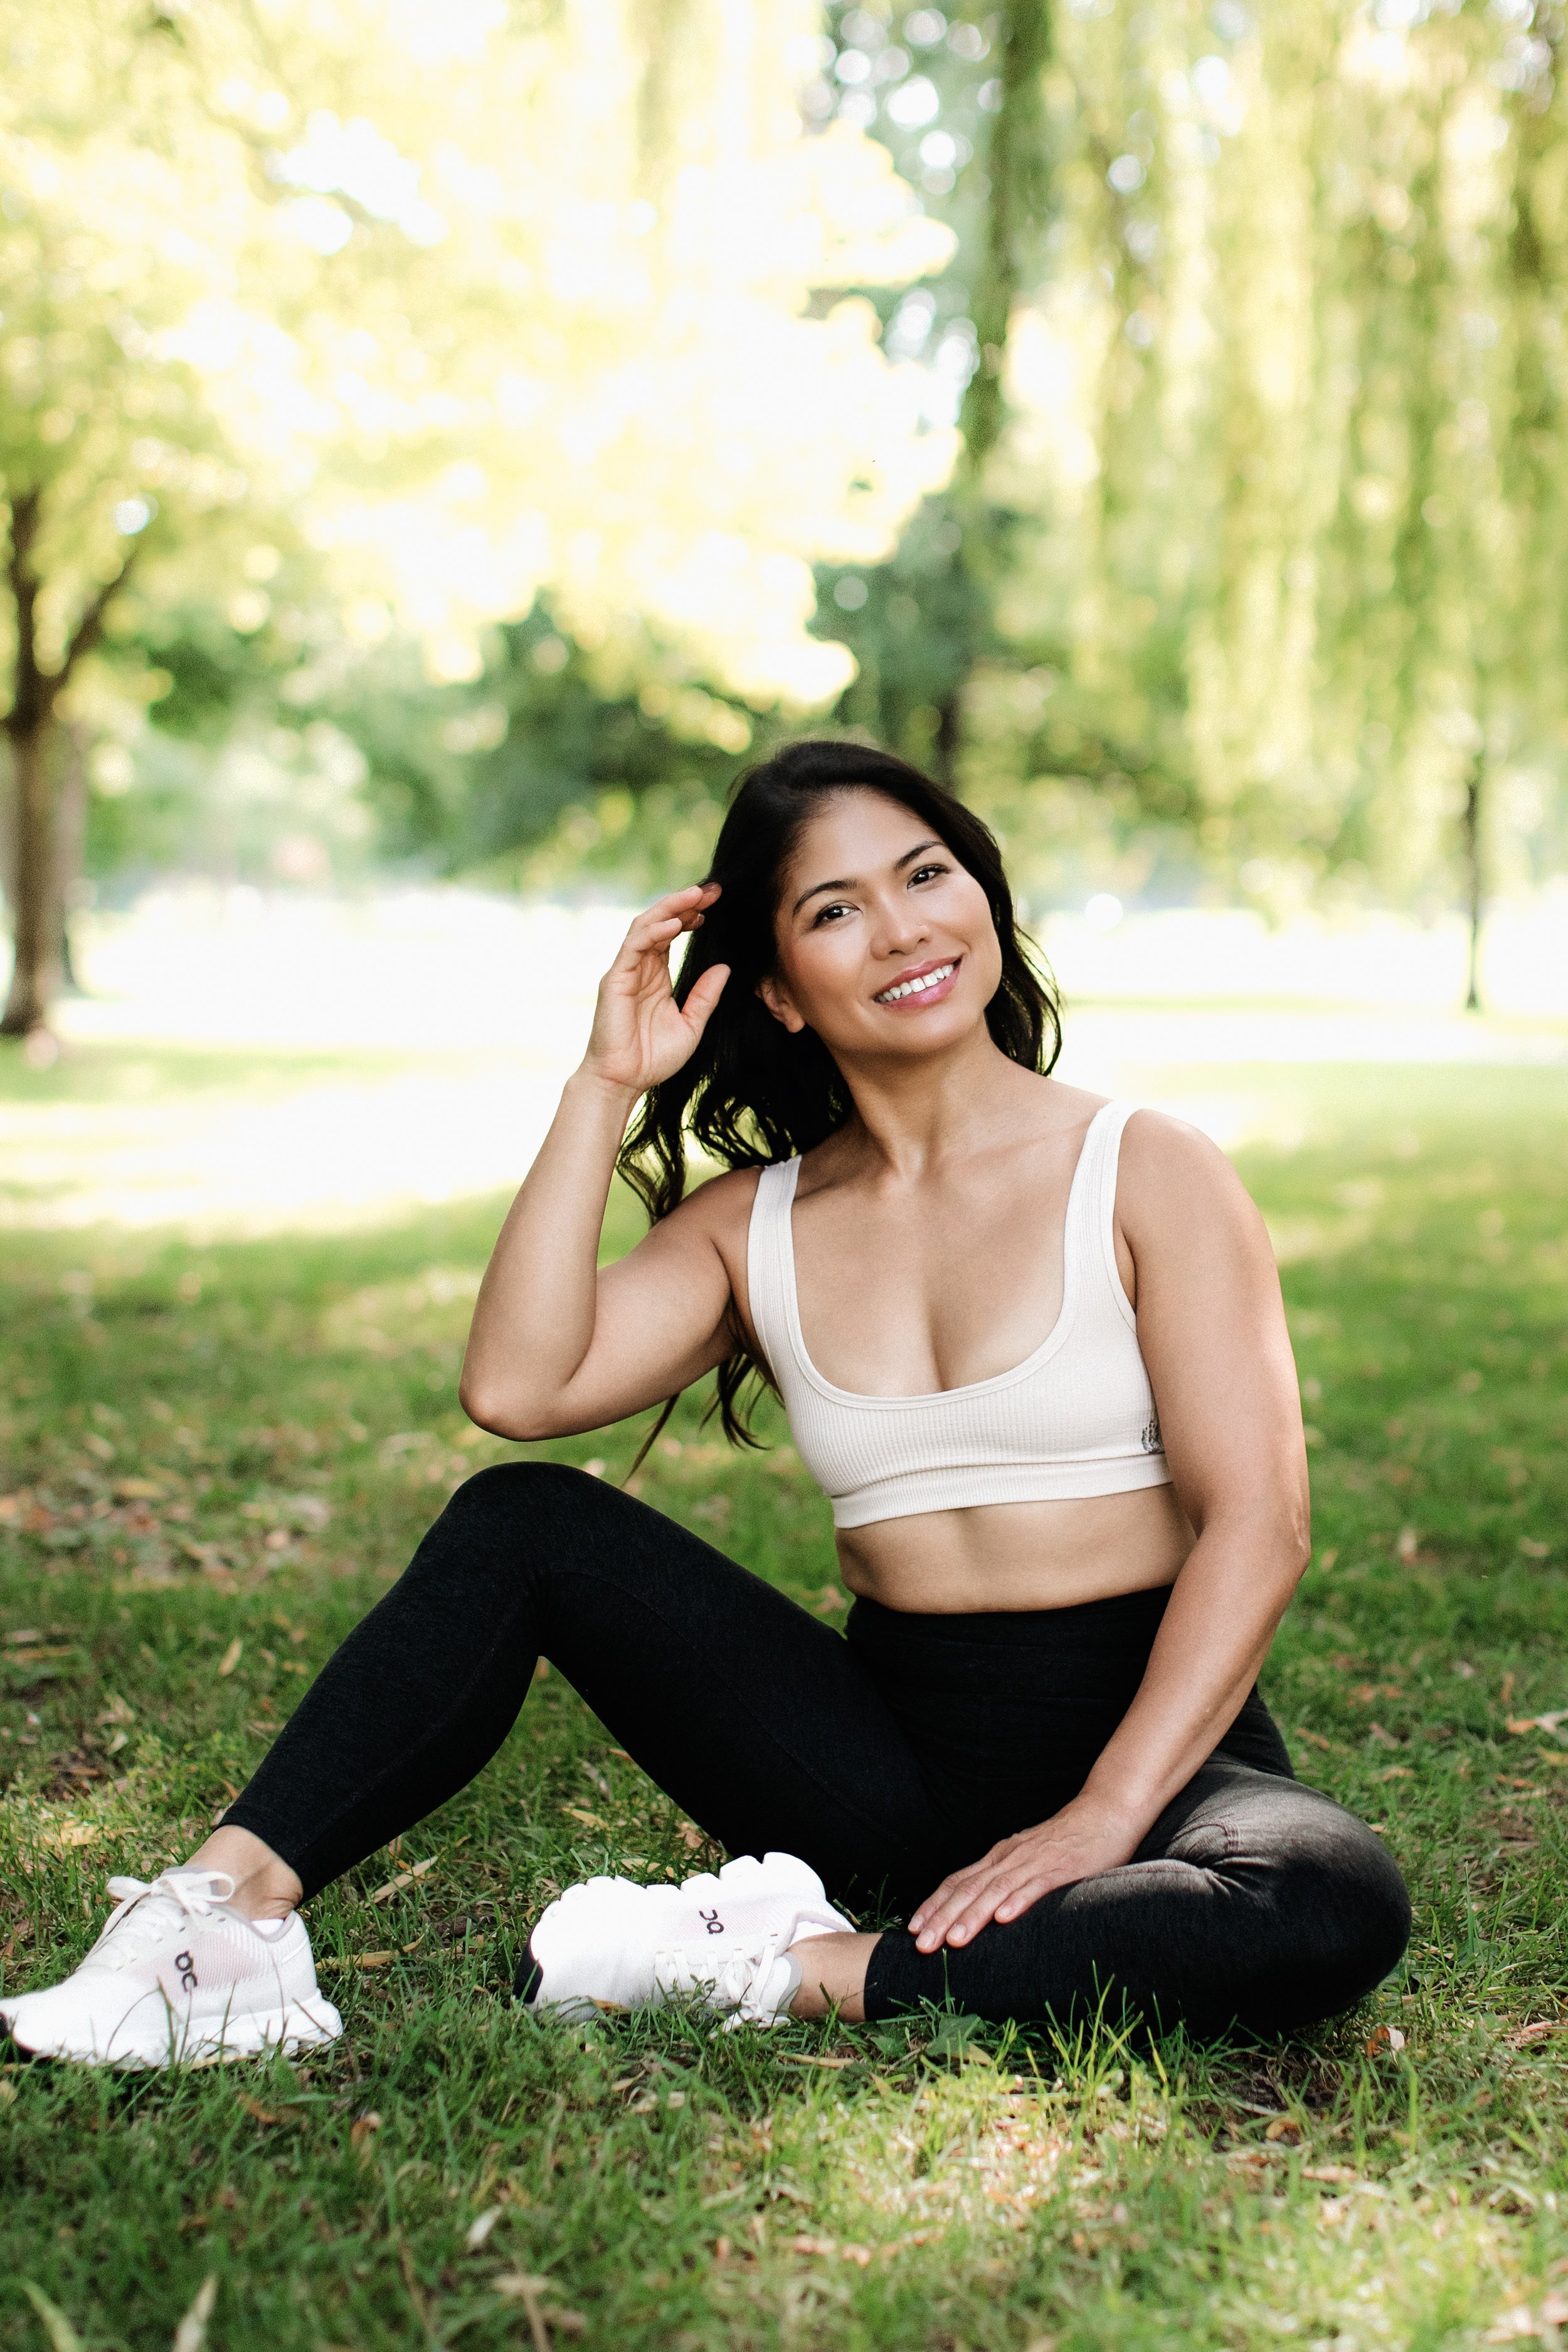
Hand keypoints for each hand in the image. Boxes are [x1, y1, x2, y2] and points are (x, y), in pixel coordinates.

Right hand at [580, 884, 728, 1096]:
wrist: (624, 1082)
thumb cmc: (654, 1058)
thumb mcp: (691, 1025)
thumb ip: (706, 996)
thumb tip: (724, 967)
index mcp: (656, 975)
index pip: (672, 933)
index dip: (692, 915)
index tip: (716, 903)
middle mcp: (640, 967)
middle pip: (660, 921)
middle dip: (684, 902)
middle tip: (711, 889)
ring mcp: (626, 971)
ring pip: (645, 925)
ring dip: (670, 908)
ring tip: (696, 896)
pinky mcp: (615, 979)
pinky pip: (634, 946)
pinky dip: (654, 931)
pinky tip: (676, 923)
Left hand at [908, 1797, 1144, 1953]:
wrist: (1105, 1814)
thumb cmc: (1067, 1843)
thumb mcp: (1028, 1861)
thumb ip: (1007, 1882)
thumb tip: (985, 1912)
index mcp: (999, 1858)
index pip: (957, 1882)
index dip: (934, 1906)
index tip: (913, 1930)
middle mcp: (1009, 1857)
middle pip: (968, 1889)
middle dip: (942, 1919)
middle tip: (921, 1946)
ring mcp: (1034, 1861)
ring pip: (995, 1890)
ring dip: (973, 1916)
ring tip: (954, 1941)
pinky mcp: (1062, 1867)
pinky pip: (1036, 1886)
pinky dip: (1017, 1901)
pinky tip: (1004, 1918)